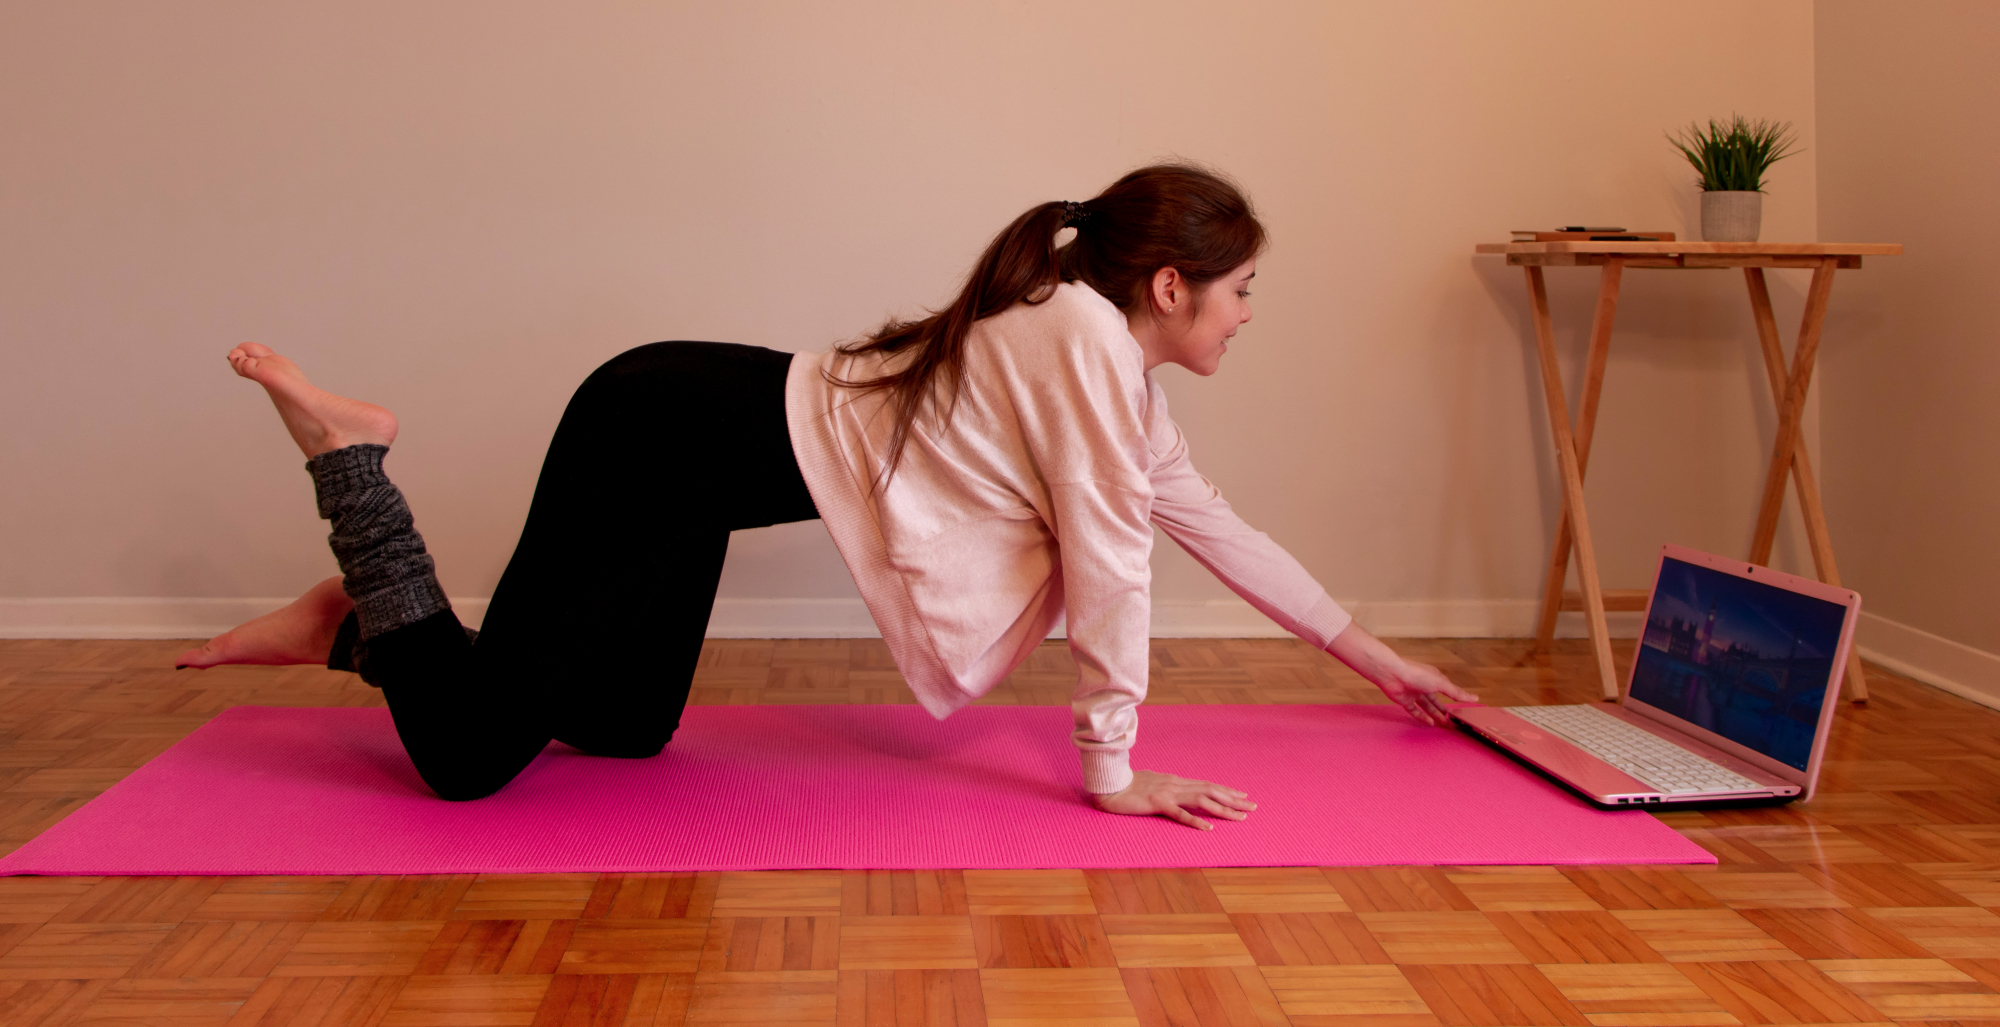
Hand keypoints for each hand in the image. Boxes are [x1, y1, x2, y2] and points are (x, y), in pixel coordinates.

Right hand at [1092, 770, 1256, 829]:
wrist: (1109, 785)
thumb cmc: (1127, 785)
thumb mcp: (1152, 784)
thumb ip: (1166, 787)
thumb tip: (1177, 791)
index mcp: (1175, 781)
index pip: (1206, 785)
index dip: (1226, 791)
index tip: (1243, 796)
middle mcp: (1176, 784)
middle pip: (1211, 791)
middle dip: (1233, 799)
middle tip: (1253, 807)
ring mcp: (1167, 793)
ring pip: (1202, 801)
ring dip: (1223, 809)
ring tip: (1240, 817)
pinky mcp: (1156, 803)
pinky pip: (1179, 813)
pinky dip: (1195, 820)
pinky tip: (1209, 828)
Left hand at [1374, 658, 1479, 726]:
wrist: (1392, 674)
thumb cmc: (1417, 675)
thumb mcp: (1440, 684)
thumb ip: (1456, 692)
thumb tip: (1474, 698)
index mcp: (1435, 678)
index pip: (1448, 689)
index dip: (1455, 697)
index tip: (1463, 706)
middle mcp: (1425, 685)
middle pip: (1436, 700)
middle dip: (1443, 709)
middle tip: (1452, 719)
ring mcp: (1414, 693)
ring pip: (1426, 706)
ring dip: (1434, 714)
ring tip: (1443, 724)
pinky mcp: (1404, 700)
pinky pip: (1414, 710)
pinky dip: (1422, 717)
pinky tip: (1429, 724)